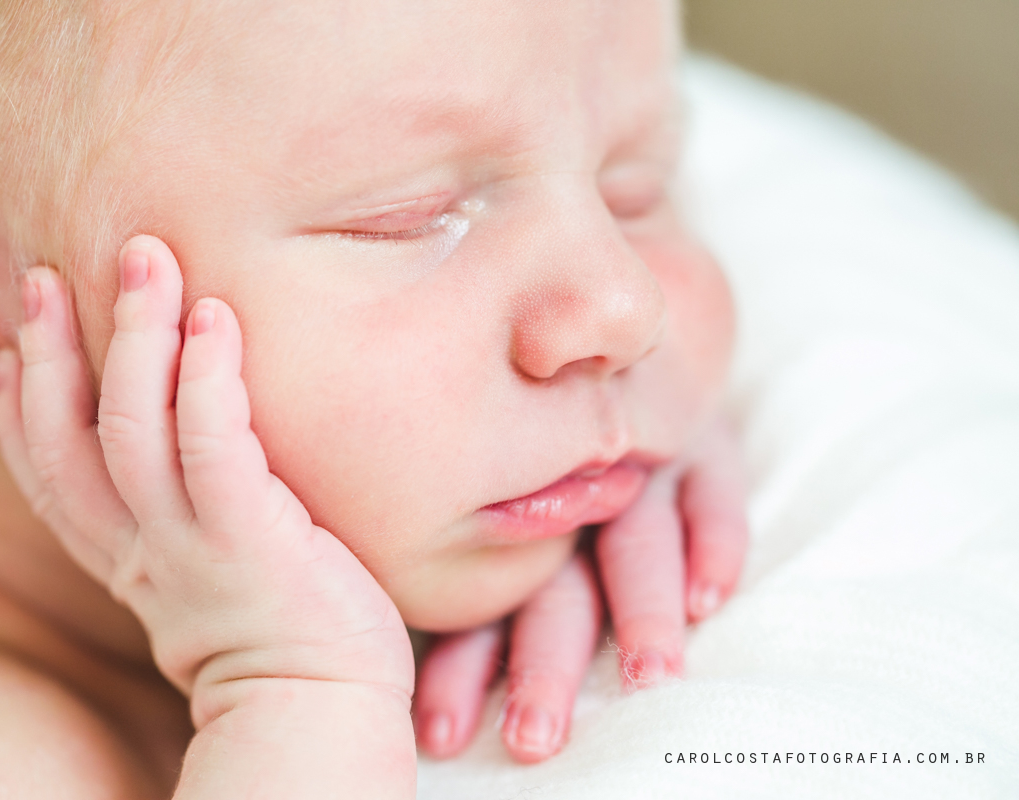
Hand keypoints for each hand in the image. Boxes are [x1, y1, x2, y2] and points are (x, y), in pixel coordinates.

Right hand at [0, 236, 412, 745]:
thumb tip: (192, 445)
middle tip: (51, 274)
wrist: (322, 703)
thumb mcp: (205, 570)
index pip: (46, 475)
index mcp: (125, 557)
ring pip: (130, 427)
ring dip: (134, 336)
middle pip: (66, 438)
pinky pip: (211, 445)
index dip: (17, 410)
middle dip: (52, 351)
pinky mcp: (248, 535)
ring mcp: (189, 542)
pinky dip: (206, 377)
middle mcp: (141, 548)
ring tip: (146, 260)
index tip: (13, 346)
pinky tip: (215, 320)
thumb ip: (181, 515)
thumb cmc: (284, 629)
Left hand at [412, 422, 746, 762]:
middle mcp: (572, 496)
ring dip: (642, 612)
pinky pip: (714, 489)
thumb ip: (467, 555)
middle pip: (557, 588)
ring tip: (648, 679)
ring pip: (636, 544)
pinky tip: (709, 597)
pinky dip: (715, 540)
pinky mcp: (703, 442)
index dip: (464, 668)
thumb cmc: (537, 435)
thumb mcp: (500, 489)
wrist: (612, 345)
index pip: (485, 600)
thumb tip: (387, 642)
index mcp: (513, 514)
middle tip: (535, 736)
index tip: (443, 733)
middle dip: (546, 665)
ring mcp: (639, 465)